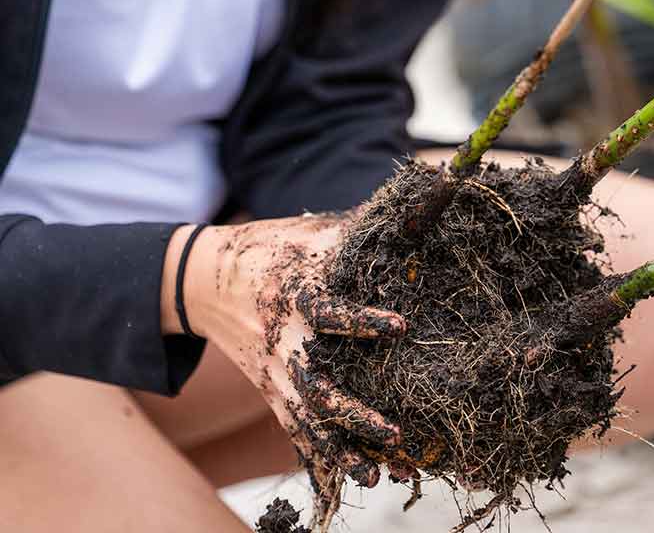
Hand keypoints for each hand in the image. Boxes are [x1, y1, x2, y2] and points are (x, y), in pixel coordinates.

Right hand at [161, 215, 408, 516]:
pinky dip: (320, 458)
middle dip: (356, 414)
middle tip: (395, 433)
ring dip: (342, 450)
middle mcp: (284, 344)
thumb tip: (414, 204)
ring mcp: (275, 374)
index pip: (329, 312)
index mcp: (294, 298)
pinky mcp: (271, 392)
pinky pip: (295, 431)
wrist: (205, 279)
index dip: (364, 321)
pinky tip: (348, 481)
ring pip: (309, 421)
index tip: (400, 326)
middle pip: (318, 388)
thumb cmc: (271, 248)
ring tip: (377, 477)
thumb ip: (355, 230)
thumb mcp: (308, 234)